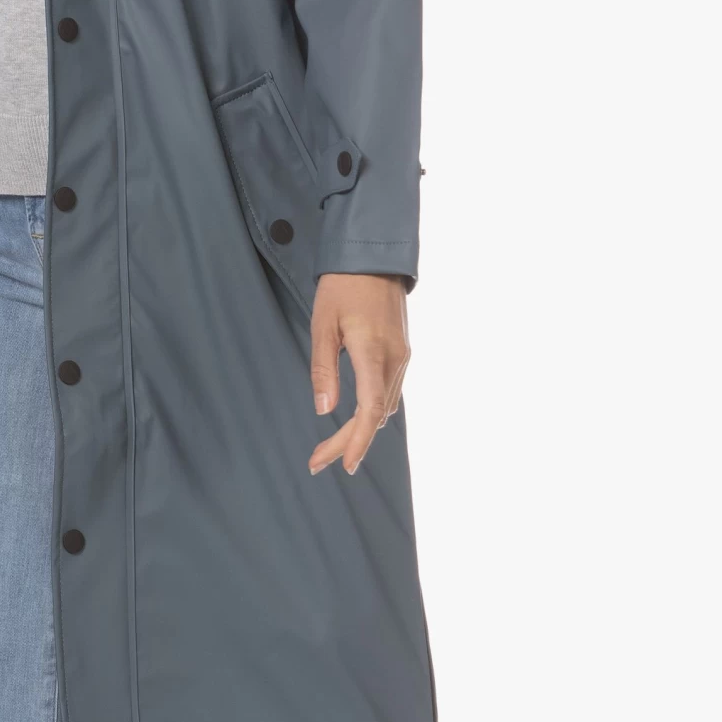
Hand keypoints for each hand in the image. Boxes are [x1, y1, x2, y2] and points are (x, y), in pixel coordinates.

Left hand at [308, 272, 409, 475]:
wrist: (374, 255)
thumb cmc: (342, 286)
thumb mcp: (323, 324)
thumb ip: (323, 368)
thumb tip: (324, 410)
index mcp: (372, 352)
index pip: (370, 411)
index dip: (358, 442)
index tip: (343, 465)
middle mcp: (394, 359)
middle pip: (377, 415)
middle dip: (350, 441)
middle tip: (318, 460)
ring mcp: (403, 355)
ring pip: (386, 406)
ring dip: (362, 428)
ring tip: (331, 445)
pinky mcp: (403, 350)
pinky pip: (390, 390)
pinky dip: (373, 410)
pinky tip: (354, 417)